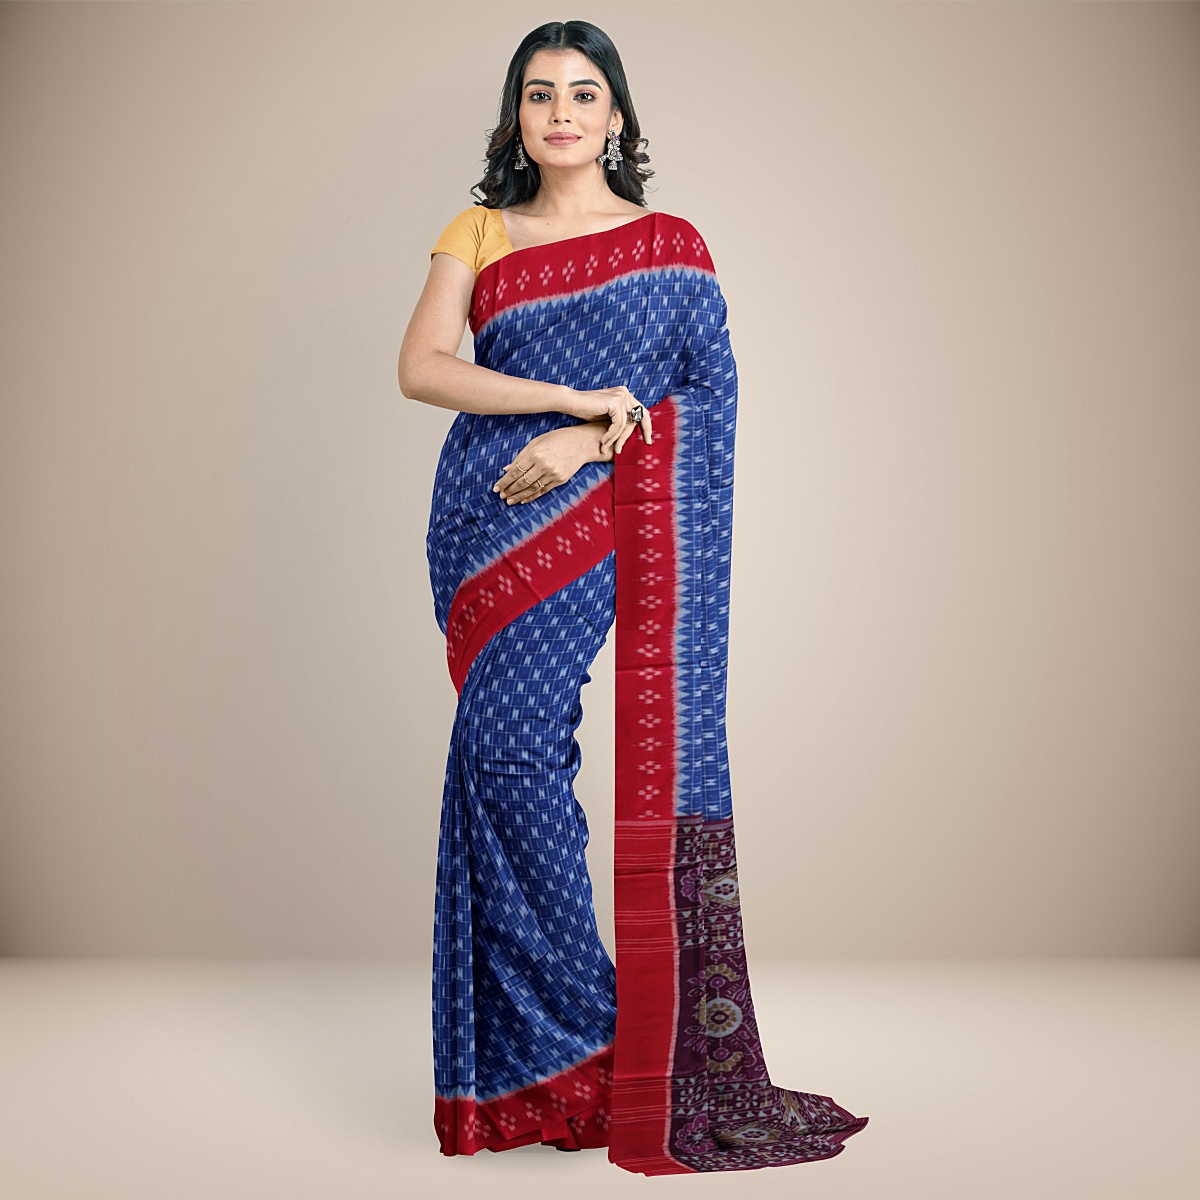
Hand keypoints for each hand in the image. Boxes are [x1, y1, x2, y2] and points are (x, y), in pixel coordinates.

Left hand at [493, 423, 611, 504]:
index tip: (496, 488)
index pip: (515, 471)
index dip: (504, 481)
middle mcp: (543, 465)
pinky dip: (532, 496)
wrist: (581, 443)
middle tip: (501, 496)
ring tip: (509, 501)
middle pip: (521, 482)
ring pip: (531, 489)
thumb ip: (521, 456)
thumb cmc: (556, 439)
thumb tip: (506, 470)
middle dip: (509, 490)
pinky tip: (524, 500)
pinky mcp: (560, 480)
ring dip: (519, 496)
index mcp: (535, 453)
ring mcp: (553, 474)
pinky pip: (543, 491)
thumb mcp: (536, 442)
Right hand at [562, 385, 652, 454]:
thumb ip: (620, 419)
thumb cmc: (586, 410)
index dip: (647, 426)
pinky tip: (603, 441)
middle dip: (644, 432)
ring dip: (615, 439)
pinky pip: (617, 425)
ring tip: (606, 448)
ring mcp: (620, 396)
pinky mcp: (614, 402)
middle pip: (640, 416)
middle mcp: (625, 393)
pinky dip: (610, 435)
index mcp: (625, 395)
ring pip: (625, 424)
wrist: (571, 402)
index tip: (648, 440)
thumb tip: (632, 433)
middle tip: (646, 444)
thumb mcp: (608, 415)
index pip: (642, 411)